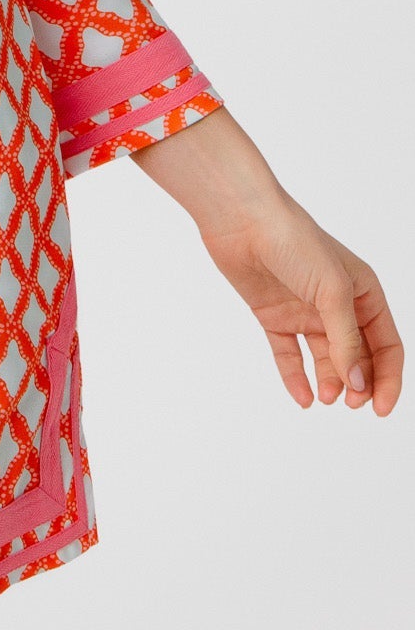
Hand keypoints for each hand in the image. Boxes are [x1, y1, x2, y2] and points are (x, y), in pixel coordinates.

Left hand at [196, 186, 402, 415]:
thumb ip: (346, 338)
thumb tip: (357, 382)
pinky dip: (296, 377)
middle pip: (358, 356)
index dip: (388, 378)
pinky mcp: (274, 316)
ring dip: (329, 382)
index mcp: (363, 292)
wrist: (241, 220)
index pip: (386, 345)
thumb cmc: (294, 241)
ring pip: (325, 359)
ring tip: (324, 398)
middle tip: (350, 403)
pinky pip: (289, 354)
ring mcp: (304, 311)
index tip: (380, 408)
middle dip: (359, 384)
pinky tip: (302, 397)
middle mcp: (337, 304)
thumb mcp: (333, 290)